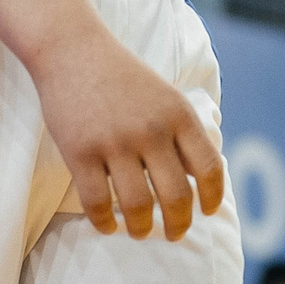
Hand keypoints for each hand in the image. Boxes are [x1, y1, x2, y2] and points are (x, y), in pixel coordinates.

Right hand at [28, 29, 224, 241]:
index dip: (212, 197)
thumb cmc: (122, 77)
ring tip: (140, 231)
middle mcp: (151, 129)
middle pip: (177, 197)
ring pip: (138, 207)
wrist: (73, 49)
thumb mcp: (165, 95)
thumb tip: (201, 181)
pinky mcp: (80, 152)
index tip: (207, 212)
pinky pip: (97, 203)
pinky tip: (107, 225)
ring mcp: (115, 142)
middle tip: (174, 233)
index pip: (209, 168)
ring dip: (141, 228)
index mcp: (178, 114)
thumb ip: (183, 133)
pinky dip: (104, 222)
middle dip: (179, 225)